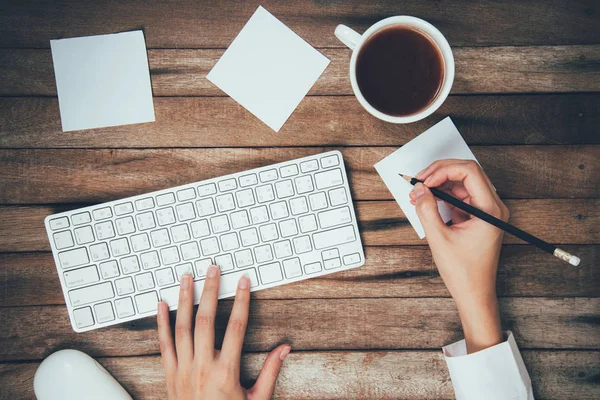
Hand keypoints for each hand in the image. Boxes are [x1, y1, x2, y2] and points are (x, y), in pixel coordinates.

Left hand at [157, 267, 290, 398]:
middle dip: (209, 291)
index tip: (242, 282)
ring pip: (182, 327)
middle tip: (212, 269)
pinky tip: (161, 305)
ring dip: (184, 300)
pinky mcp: (170, 375)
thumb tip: (284, 349)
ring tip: (186, 278)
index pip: (235, 327)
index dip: (240, 301)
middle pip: (206, 320)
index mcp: (225, 372)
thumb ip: (270, 372)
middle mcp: (202, 367)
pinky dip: (161, 323)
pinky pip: (164, 344)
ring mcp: (183, 370)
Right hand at [409, 159, 508, 352]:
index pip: (469, 172)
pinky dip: (442, 197)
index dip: (443, 170)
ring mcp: (485, 211)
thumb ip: (427, 210)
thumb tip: (419, 189)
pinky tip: (425, 201)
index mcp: (490, 209)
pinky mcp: (477, 217)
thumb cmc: (464, 272)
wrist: (474, 293)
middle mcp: (492, 206)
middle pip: (466, 174)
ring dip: (438, 185)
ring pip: (461, 184)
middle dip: (439, 174)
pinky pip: (459, 198)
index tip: (424, 181)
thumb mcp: (439, 238)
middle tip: (418, 181)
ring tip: (417, 193)